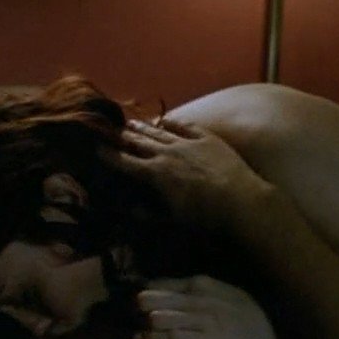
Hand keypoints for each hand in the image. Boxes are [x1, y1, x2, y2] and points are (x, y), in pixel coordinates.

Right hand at [103, 119, 273, 228]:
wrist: (240, 199)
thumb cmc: (205, 217)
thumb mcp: (173, 219)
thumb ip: (149, 213)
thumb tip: (129, 209)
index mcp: (156, 174)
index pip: (127, 163)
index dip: (110, 156)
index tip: (97, 150)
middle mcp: (168, 154)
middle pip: (141, 142)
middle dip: (124, 137)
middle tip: (111, 131)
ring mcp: (188, 143)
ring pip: (160, 131)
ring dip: (144, 127)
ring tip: (132, 122)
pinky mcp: (207, 139)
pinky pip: (185, 126)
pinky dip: (172, 122)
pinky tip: (164, 119)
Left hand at [135, 275, 276, 338]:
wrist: (278, 333)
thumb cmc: (250, 314)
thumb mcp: (225, 292)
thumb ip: (199, 291)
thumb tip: (169, 292)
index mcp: (204, 284)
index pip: (165, 283)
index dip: (147, 290)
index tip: (133, 295)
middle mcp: (200, 299)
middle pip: (159, 299)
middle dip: (141, 305)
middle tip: (128, 311)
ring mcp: (204, 321)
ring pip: (163, 318)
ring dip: (145, 322)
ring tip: (135, 326)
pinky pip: (175, 338)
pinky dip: (156, 338)